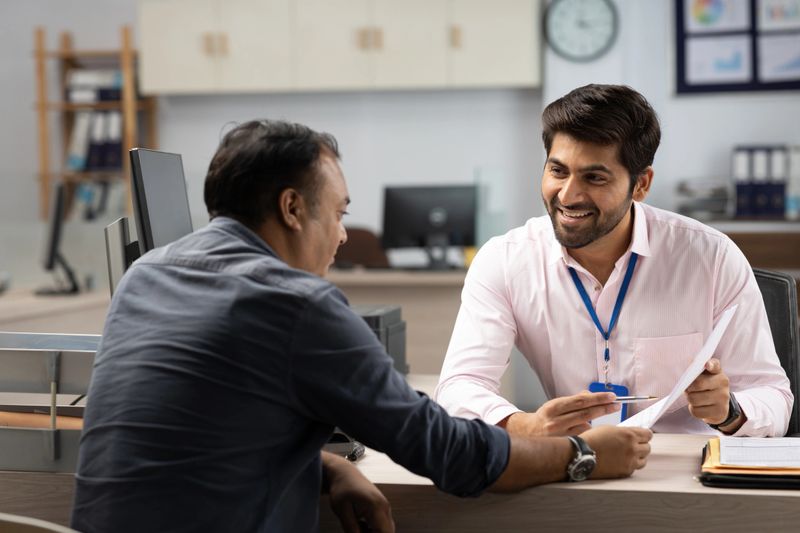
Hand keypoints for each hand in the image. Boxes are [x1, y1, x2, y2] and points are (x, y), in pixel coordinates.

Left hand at [323, 452, 394, 532]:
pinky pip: (383, 523)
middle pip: (388, 532)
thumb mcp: (341, 510)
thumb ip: (351, 528)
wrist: (344, 472)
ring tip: (356, 525)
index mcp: (376, 506)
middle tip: (356, 530)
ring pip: (386, 529)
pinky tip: (360, 523)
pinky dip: (374, 529)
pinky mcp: (382, 506)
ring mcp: (385, 505)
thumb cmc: (341, 488)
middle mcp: (384, 506)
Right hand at [499, 391, 619, 435]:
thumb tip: (590, 395)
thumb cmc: (544, 418)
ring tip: (598, 417)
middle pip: (585, 413)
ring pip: (585, 426)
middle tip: (615, 404)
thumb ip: (573, 401)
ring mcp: (560, 435)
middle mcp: (556, 421)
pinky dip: (587, 431)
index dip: (597, 398)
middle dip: (603, 408)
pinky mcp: (564, 444)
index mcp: (554, 407)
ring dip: (594, 421)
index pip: (580, 401)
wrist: (528, 434)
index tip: (610, 396)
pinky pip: (582, 436)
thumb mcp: (555, 405)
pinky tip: (587, 430)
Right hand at [580, 426, 651, 478]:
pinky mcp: (625, 472)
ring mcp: (630, 462)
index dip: (644, 434)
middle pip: (648, 448)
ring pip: (644, 460)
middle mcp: (633, 449)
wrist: (581, 455)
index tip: (642, 436)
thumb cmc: (592, 440)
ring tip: (628, 454)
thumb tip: (632, 434)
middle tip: (633, 445)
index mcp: (629, 435)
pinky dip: (630, 465)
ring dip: (638, 456)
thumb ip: (624, 432)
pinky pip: (634, 468)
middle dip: (641, 445)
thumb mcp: (609, 429)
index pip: (648, 434)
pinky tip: (621, 461)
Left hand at [685, 358, 740, 429]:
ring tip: (693, 396)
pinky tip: (698, 406)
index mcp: (717, 372)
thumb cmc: (706, 386)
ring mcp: (723, 399)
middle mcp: (723, 384)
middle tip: (687, 388)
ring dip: (689, 398)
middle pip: (698, 384)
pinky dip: (693, 409)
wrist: (719, 405)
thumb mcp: (704, 375)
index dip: (710, 365)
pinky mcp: (720, 412)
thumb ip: (696, 369)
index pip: (715, 365)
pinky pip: (696, 411)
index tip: (707, 365)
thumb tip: (686, 366)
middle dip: (688, 387)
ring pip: (694, 399)